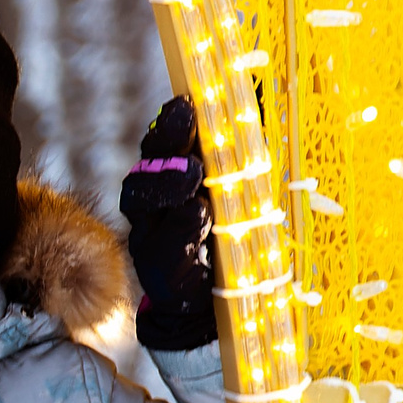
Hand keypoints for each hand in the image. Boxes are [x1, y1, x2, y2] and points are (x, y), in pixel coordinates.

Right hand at [119, 94, 219, 351]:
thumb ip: (238, 157)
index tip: (187, 102)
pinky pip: (165, 240)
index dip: (171, 123)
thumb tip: (258, 98)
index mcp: (171, 180)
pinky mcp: (157, 265)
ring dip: (168, 180)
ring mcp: (149, 233)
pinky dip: (182, 225)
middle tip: (184, 118)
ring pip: (144, 197)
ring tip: (192, 171)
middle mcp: (153, 204)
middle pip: (148, 161)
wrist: (211, 304)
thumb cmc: (230, 241)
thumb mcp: (238, 194)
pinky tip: (198, 212)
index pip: (163, 144)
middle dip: (165, 140)